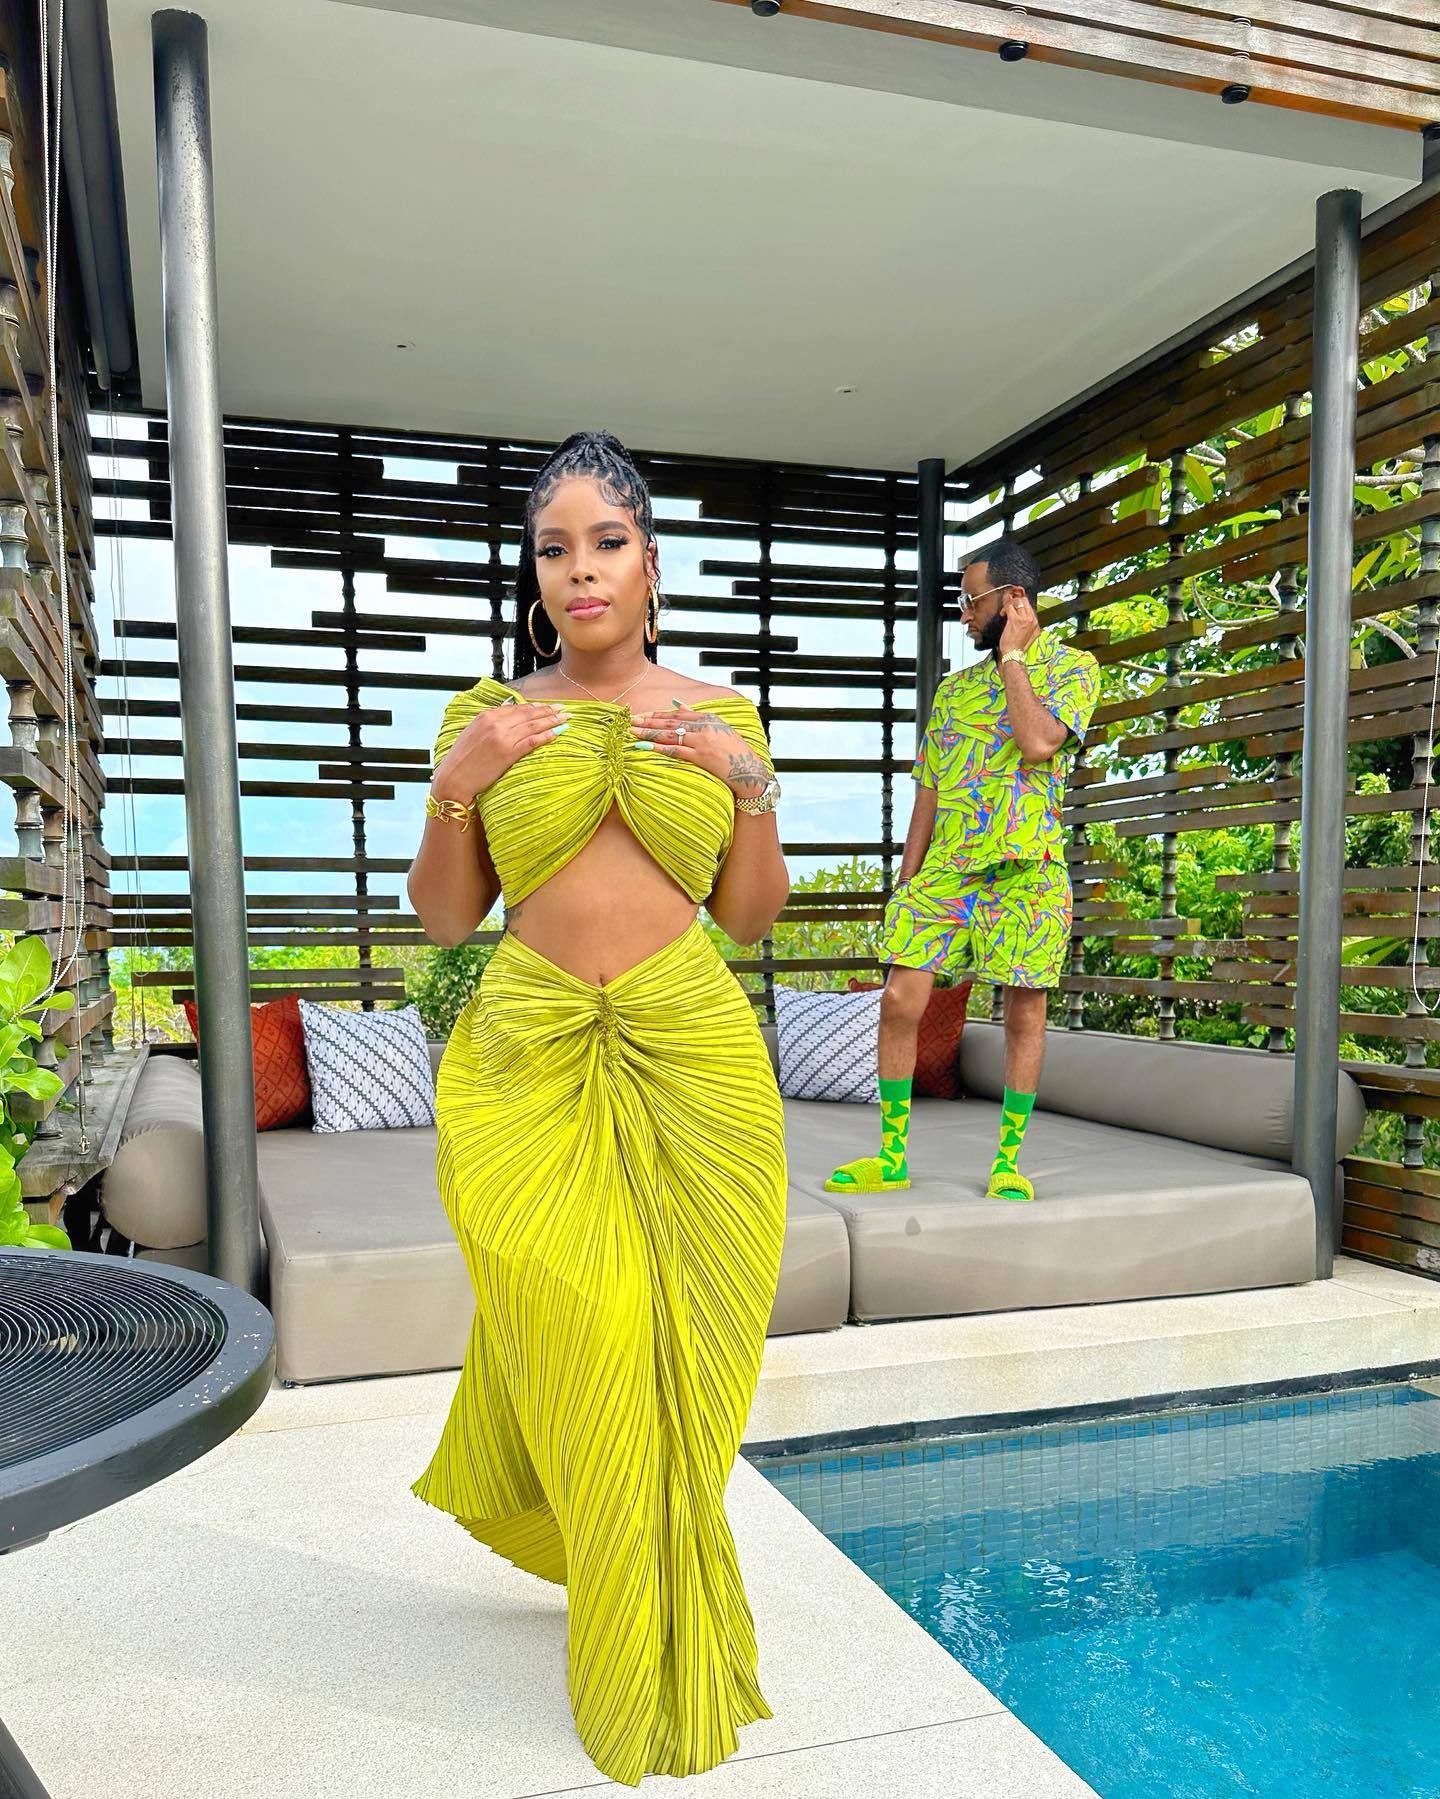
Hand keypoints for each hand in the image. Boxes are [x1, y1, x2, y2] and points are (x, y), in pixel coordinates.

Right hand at [430, 700, 566, 804]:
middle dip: (548, 711)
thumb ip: (490, 721)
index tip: (546, 707)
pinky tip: (556, 734)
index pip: (516, 708)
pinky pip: (531, 742)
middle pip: (528, 714)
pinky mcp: (507, 753)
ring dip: (551, 721)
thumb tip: (507, 709)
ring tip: (565, 719)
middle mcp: (495, 724)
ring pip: (533, 726)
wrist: (453, 778)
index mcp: (486, 716)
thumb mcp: (472, 732)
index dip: (534, 707)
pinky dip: (546, 736)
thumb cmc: (461, 759)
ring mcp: (502, 738)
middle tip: (563, 709)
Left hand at [629, 703, 769, 797]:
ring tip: (632, 732)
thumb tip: (678, 703)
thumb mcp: (718, 728)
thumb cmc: (734, 751)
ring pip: (670, 735)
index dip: (658, 715)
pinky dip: (658, 747)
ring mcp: (702, 742)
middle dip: (649, 721)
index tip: (643, 715)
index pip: (678, 714)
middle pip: (670, 723)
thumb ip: (697, 716)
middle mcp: (704, 727)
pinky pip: (675, 751)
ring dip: (649, 733)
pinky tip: (645, 746)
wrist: (749, 770)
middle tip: (630, 720)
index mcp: (708, 718)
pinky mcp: (701, 757)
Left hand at [999, 591, 1039, 657]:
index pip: (1029, 606)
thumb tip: (1023, 616)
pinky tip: (1002, 613)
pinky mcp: (1015, 620)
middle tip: (1008, 604)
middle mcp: (1032, 619)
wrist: (1013, 654)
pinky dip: (1005, 608)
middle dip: (1015, 600)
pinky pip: (1009, 607)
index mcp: (1036, 623)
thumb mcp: (1029, 636)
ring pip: (1017, 601)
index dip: (1020, 603)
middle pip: (1024, 600)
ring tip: (1005, 610)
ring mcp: (1024, 619)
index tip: (1014, 604)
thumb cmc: (1018, 647)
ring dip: (1009, 603)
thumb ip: (1028, 626)